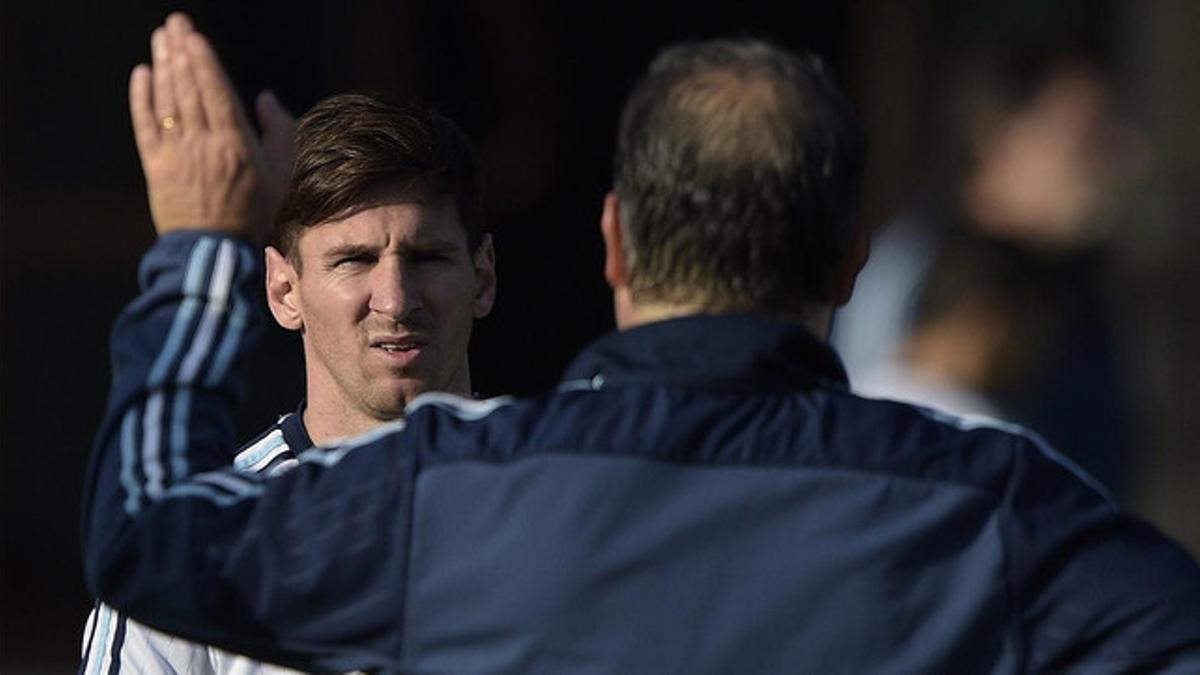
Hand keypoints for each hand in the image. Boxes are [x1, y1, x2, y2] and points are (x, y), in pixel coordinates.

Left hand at [129, 13, 293, 241]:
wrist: (216, 251)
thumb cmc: (257, 213)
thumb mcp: (283, 175)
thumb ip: (279, 133)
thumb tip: (265, 98)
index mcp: (236, 144)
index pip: (216, 93)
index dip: (203, 63)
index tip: (194, 37)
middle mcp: (204, 144)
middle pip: (188, 89)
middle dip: (180, 53)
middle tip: (175, 24)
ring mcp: (177, 154)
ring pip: (167, 102)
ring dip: (162, 66)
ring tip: (161, 39)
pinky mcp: (156, 167)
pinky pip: (146, 126)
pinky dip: (142, 99)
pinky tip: (142, 76)